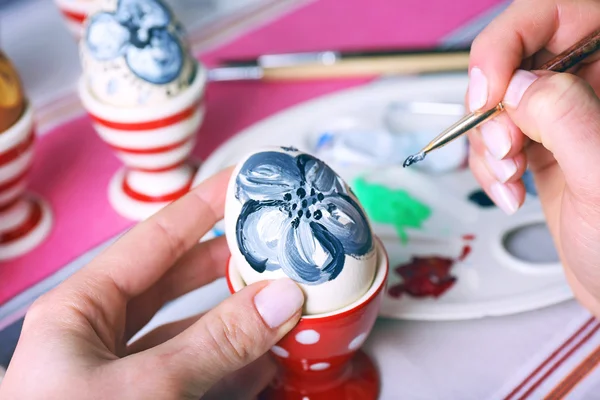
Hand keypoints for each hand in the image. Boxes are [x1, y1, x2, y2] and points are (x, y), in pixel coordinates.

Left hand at [0, 168, 303, 399]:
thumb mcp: (142, 388)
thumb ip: (213, 342)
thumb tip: (278, 297)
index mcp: (81, 311)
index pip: (154, 239)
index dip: (202, 206)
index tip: (243, 182)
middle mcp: (102, 335)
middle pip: (178, 278)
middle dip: (228, 259)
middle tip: (275, 241)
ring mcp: (128, 372)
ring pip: (194, 326)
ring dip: (240, 312)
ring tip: (283, 293)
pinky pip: (201, 369)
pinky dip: (236, 360)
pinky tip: (267, 354)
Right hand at [467, 0, 599, 314]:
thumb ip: (566, 118)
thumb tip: (518, 85)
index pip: (555, 16)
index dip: (510, 43)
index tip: (487, 90)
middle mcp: (590, 89)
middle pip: (515, 61)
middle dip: (495, 107)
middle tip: (504, 146)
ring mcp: (563, 120)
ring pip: (497, 103)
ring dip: (486, 142)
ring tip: (507, 174)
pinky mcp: (541, 148)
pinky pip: (493, 139)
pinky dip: (486, 165)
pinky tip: (507, 189)